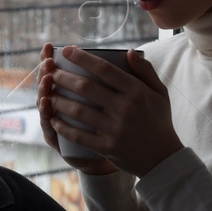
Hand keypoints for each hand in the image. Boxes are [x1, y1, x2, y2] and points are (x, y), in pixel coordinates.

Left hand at [40, 43, 183, 177]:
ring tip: (48, 94)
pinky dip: (64, 127)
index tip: (67, 50)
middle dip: (64, 78)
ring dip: (60, 101)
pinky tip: (53, 119)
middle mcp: (125, 108)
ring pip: (79, 111)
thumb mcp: (160, 93)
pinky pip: (79, 135)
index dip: (82, 58)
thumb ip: (145, 71)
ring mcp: (115, 129)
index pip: (104, 69)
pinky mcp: (107, 147)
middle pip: (86, 88)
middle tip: (52, 73)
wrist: (163, 159)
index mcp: (137, 92)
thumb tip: (129, 52)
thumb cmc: (159, 121)